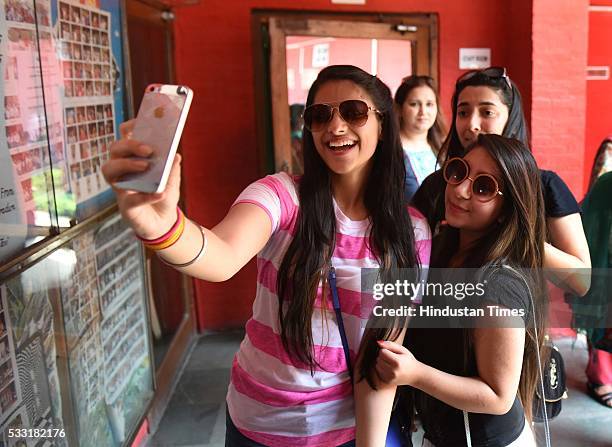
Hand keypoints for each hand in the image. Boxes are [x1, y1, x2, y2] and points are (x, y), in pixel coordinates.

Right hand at [101, 120, 180, 238]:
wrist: (164, 222)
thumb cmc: (164, 194)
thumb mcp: (172, 178)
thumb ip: (172, 165)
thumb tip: (175, 154)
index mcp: (133, 158)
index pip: (124, 137)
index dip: (128, 128)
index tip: (138, 123)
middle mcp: (122, 170)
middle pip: (115, 150)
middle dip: (129, 146)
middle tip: (148, 150)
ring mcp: (120, 186)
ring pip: (109, 169)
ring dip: (126, 165)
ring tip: (145, 166)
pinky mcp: (124, 205)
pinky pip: (130, 198)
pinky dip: (145, 195)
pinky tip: (159, 193)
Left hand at [375, 340, 421, 385]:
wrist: (415, 375)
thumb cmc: (408, 360)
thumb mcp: (402, 350)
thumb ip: (390, 345)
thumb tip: (378, 342)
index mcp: (397, 362)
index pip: (382, 352)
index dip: (386, 350)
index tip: (392, 352)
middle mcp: (393, 371)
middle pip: (378, 359)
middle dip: (383, 356)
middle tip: (391, 358)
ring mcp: (390, 378)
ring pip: (377, 365)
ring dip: (381, 362)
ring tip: (390, 363)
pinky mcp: (388, 381)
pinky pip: (379, 372)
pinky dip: (382, 369)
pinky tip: (389, 369)